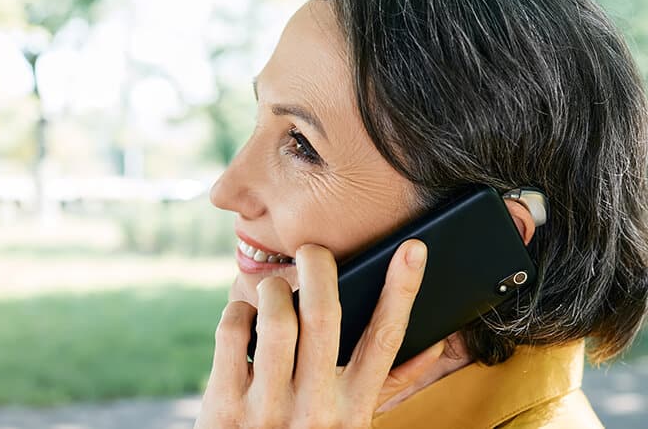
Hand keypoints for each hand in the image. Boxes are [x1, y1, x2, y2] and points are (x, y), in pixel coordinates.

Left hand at [195, 239, 444, 427]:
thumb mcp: (349, 424)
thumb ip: (386, 386)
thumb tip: (435, 344)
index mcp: (352, 411)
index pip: (385, 339)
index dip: (402, 290)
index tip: (413, 249)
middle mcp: (315, 409)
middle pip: (324, 315)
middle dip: (319, 267)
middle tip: (312, 251)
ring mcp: (268, 408)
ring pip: (276, 318)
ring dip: (273, 289)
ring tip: (274, 289)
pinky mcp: (225, 405)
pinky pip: (233, 332)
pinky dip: (237, 311)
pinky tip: (243, 317)